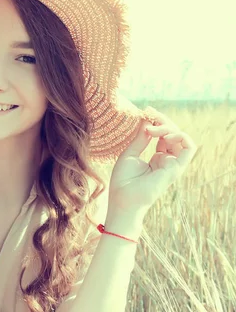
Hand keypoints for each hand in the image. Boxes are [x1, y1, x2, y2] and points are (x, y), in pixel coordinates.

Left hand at [107, 106, 197, 221]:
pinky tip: (164, 134)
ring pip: (181, 137)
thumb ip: (141, 138)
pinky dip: (180, 136)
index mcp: (157, 157)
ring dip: (169, 127)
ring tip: (153, 127)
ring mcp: (172, 164)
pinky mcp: (176, 168)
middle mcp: (167, 160)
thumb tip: (147, 120)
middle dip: (162, 121)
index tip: (147, 112)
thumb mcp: (130, 153)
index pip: (164, 135)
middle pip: (173, 133)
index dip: (158, 121)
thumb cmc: (123, 181)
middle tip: (149, 114)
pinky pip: (189, 147)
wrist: (123, 199)